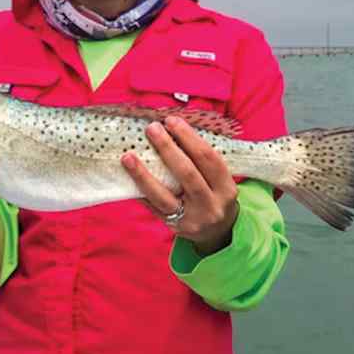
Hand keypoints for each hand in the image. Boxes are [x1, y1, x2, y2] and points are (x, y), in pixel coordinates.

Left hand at [121, 115, 238, 255]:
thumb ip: (200, 159)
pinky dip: (140, 190)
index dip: (189, 137)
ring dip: (143, 174)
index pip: (208, 158)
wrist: (219, 233)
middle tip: (152, 128)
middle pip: (187, 174)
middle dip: (167, 148)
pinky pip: (152, 207)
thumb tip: (170, 128)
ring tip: (128, 156)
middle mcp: (211, 205)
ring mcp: (191, 219)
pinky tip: (127, 177)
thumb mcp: (218, 180)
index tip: (171, 120)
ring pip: (163, 196)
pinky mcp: (173, 227)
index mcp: (226, 188)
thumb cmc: (214, 195)